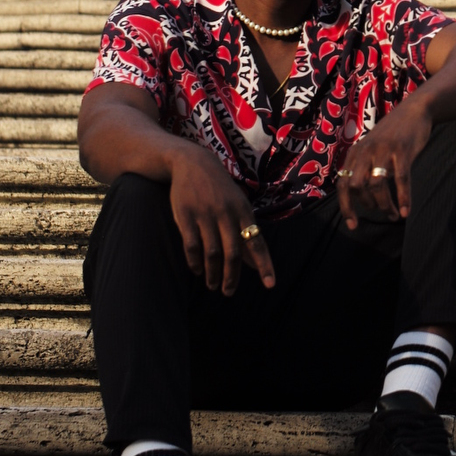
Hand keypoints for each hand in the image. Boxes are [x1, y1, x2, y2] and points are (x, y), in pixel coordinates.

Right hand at [168, 144, 272, 296]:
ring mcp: (205, 214)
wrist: (192, 162)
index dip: (264, 265)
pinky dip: (195, 262)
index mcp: (243, 211)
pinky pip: (192, 245)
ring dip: (212, 274)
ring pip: (212, 253)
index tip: (270, 285)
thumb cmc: (219, 189)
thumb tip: (254, 262)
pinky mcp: (186, 215)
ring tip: (212, 285)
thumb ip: (246, 232)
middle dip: (231, 277)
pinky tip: (196, 270)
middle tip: (228, 292)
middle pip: (232, 253)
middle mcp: (226, 214)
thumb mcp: (238, 205)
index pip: (257, 243)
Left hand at [337, 96, 433, 227]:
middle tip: (381, 213)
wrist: (415, 110)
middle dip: (367, 205)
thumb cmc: (394, 135)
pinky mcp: (402, 150)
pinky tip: (407, 211)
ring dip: (385, 205)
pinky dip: (403, 198)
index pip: (342, 184)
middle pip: (355, 186)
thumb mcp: (373, 148)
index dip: (346, 207)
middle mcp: (366, 151)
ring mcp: (384, 150)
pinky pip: (401, 179)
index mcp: (356, 153)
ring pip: (377, 185)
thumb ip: (365, 168)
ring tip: (394, 215)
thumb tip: (361, 198)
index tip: (354, 225)